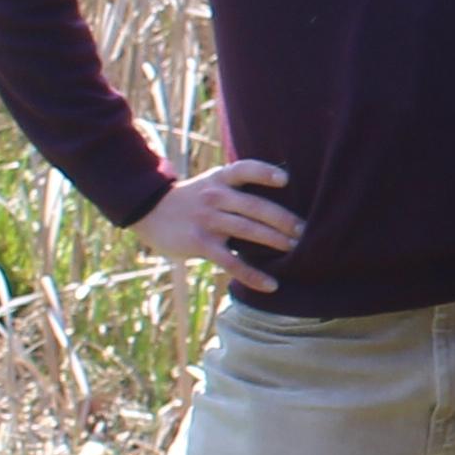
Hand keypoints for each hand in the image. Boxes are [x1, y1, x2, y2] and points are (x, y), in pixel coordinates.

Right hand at [133, 158, 300, 293]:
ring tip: (297, 250)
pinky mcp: (200, 243)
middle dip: (283, 219)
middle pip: (254, 207)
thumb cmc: (192, 198)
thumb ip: (237, 185)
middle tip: (305, 231)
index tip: (285, 180)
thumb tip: (281, 188)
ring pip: (247, 231)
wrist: (149, 211)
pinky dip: (252, 275)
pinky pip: (231, 262)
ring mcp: (207, 220)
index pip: (244, 169)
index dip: (264, 173)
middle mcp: (214, 197)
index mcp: (220, 179)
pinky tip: (271, 285)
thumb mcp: (211, 182)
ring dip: (275, 241)